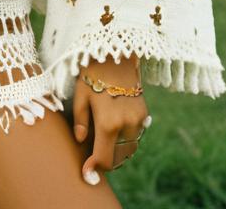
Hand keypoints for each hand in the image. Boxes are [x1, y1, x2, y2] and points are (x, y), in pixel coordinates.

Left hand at [73, 57, 148, 185]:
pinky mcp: (144, 114)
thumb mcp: (81, 95)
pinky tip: (114, 130)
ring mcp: (138, 120)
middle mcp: (126, 125)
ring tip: (102, 143)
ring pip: (129, 149)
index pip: (104, 158)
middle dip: (105, 161)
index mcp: (108, 123)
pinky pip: (136, 136)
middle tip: (92, 156)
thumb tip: (82, 141)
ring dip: (117, 152)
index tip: (87, 173)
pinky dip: (126, 140)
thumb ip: (81, 121)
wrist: (116, 53)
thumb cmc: (93, 72)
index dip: (95, 168)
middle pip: (118, 157)